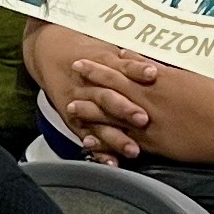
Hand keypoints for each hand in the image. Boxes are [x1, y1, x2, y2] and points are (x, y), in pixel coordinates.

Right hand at [33, 33, 161, 160]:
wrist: (51, 53)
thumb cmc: (89, 54)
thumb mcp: (109, 50)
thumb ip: (133, 62)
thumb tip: (162, 67)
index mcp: (102, 66)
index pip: (121, 69)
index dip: (136, 72)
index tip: (153, 74)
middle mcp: (90, 87)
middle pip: (108, 97)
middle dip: (124, 109)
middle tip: (143, 118)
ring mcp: (82, 106)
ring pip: (99, 123)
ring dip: (115, 138)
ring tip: (132, 150)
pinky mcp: (76, 122)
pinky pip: (89, 139)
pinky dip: (100, 152)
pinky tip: (112, 163)